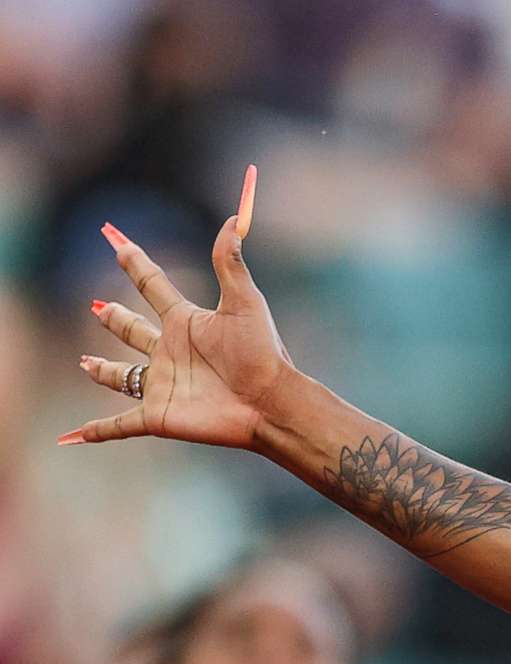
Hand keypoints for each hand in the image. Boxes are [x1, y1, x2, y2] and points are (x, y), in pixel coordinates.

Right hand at [58, 166, 289, 450]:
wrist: (271, 403)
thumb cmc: (262, 353)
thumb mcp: (244, 302)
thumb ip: (231, 260)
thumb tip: (237, 216)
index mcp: (187, 322)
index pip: (152, 286)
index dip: (133, 263)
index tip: (115, 241)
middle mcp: (170, 351)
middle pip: (134, 331)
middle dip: (116, 320)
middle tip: (99, 308)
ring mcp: (161, 384)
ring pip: (123, 376)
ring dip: (104, 371)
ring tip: (87, 363)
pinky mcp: (156, 416)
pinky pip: (119, 424)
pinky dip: (96, 431)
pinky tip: (75, 437)